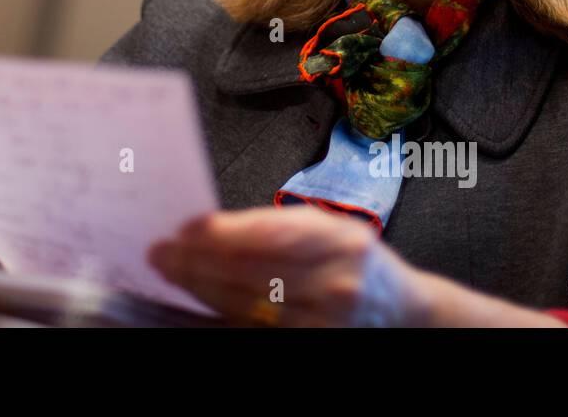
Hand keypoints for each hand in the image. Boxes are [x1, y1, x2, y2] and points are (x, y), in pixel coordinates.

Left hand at [147, 206, 434, 326]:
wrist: (405, 312)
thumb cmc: (358, 262)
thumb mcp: (329, 228)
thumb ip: (278, 226)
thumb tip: (212, 227)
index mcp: (338, 238)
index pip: (267, 233)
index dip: (221, 231)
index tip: (185, 227)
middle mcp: (335, 279)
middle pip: (250, 269)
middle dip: (198, 259)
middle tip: (162, 251)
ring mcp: (326, 317)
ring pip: (248, 302)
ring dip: (202, 287)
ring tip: (173, 271)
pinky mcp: (316, 341)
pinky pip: (259, 328)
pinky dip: (225, 314)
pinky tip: (202, 302)